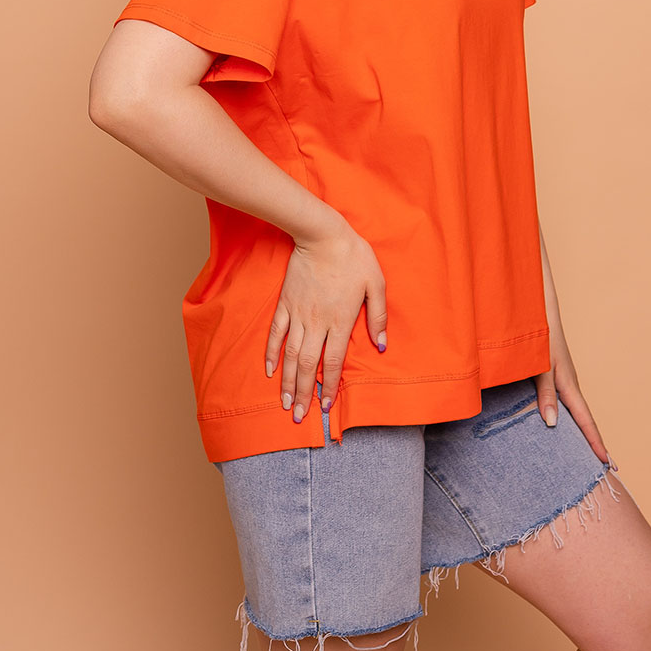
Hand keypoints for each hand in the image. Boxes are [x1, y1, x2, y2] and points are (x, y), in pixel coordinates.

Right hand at [265, 223, 386, 424]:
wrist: (323, 234)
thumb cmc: (354, 257)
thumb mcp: (376, 283)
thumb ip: (379, 316)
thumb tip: (381, 344)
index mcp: (340, 321)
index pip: (333, 363)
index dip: (330, 387)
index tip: (327, 407)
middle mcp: (317, 323)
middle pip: (307, 366)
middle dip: (303, 394)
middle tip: (298, 417)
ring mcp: (298, 314)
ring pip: (290, 355)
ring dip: (286, 382)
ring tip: (283, 403)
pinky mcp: (285, 304)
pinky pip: (276, 333)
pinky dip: (271, 353)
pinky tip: (269, 370)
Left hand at [533, 327, 609, 466]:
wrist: (539, 312)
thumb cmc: (541, 337)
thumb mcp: (541, 367)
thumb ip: (545, 394)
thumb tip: (553, 424)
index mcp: (569, 386)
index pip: (586, 421)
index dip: (595, 443)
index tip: (606, 463)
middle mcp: (570, 385)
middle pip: (584, 420)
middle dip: (592, 442)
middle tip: (603, 466)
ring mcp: (563, 380)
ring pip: (574, 412)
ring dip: (580, 431)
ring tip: (584, 453)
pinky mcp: (555, 375)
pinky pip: (565, 402)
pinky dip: (568, 418)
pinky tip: (561, 424)